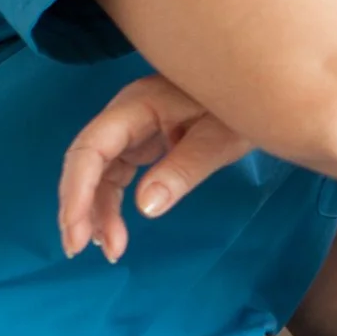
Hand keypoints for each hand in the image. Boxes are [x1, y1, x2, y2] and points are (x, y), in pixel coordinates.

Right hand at [57, 74, 253, 261]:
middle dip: (78, 205)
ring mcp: (132, 128)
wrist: (260, 85)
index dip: (77, 190)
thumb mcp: (220, 137)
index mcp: (137, 105)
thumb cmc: (243, 101)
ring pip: (99, 173)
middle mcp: (126, 115)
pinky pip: (117, 174)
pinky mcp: (143, 141)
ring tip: (109, 250)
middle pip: (86, 162)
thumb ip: (184, 169)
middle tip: (78, 249)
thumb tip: (145, 206)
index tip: (76, 230)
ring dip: (96, 211)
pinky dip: (112, 204)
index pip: (92, 148)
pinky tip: (113, 231)